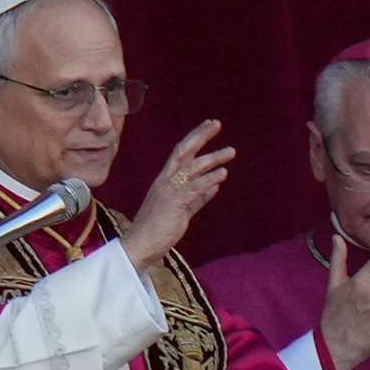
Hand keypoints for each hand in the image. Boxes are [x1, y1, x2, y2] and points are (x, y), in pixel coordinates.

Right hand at [120, 119, 235, 272]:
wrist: (139, 245)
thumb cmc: (156, 230)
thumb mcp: (179, 211)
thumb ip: (197, 198)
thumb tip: (214, 187)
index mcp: (164, 181)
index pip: (179, 153)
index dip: (194, 138)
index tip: (208, 126)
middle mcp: (165, 182)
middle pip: (183, 152)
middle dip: (200, 136)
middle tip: (217, 123)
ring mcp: (169, 192)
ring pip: (192, 168)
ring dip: (213, 158)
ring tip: (231, 151)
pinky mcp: (174, 204)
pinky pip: (194, 188)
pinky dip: (209, 179)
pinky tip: (222, 174)